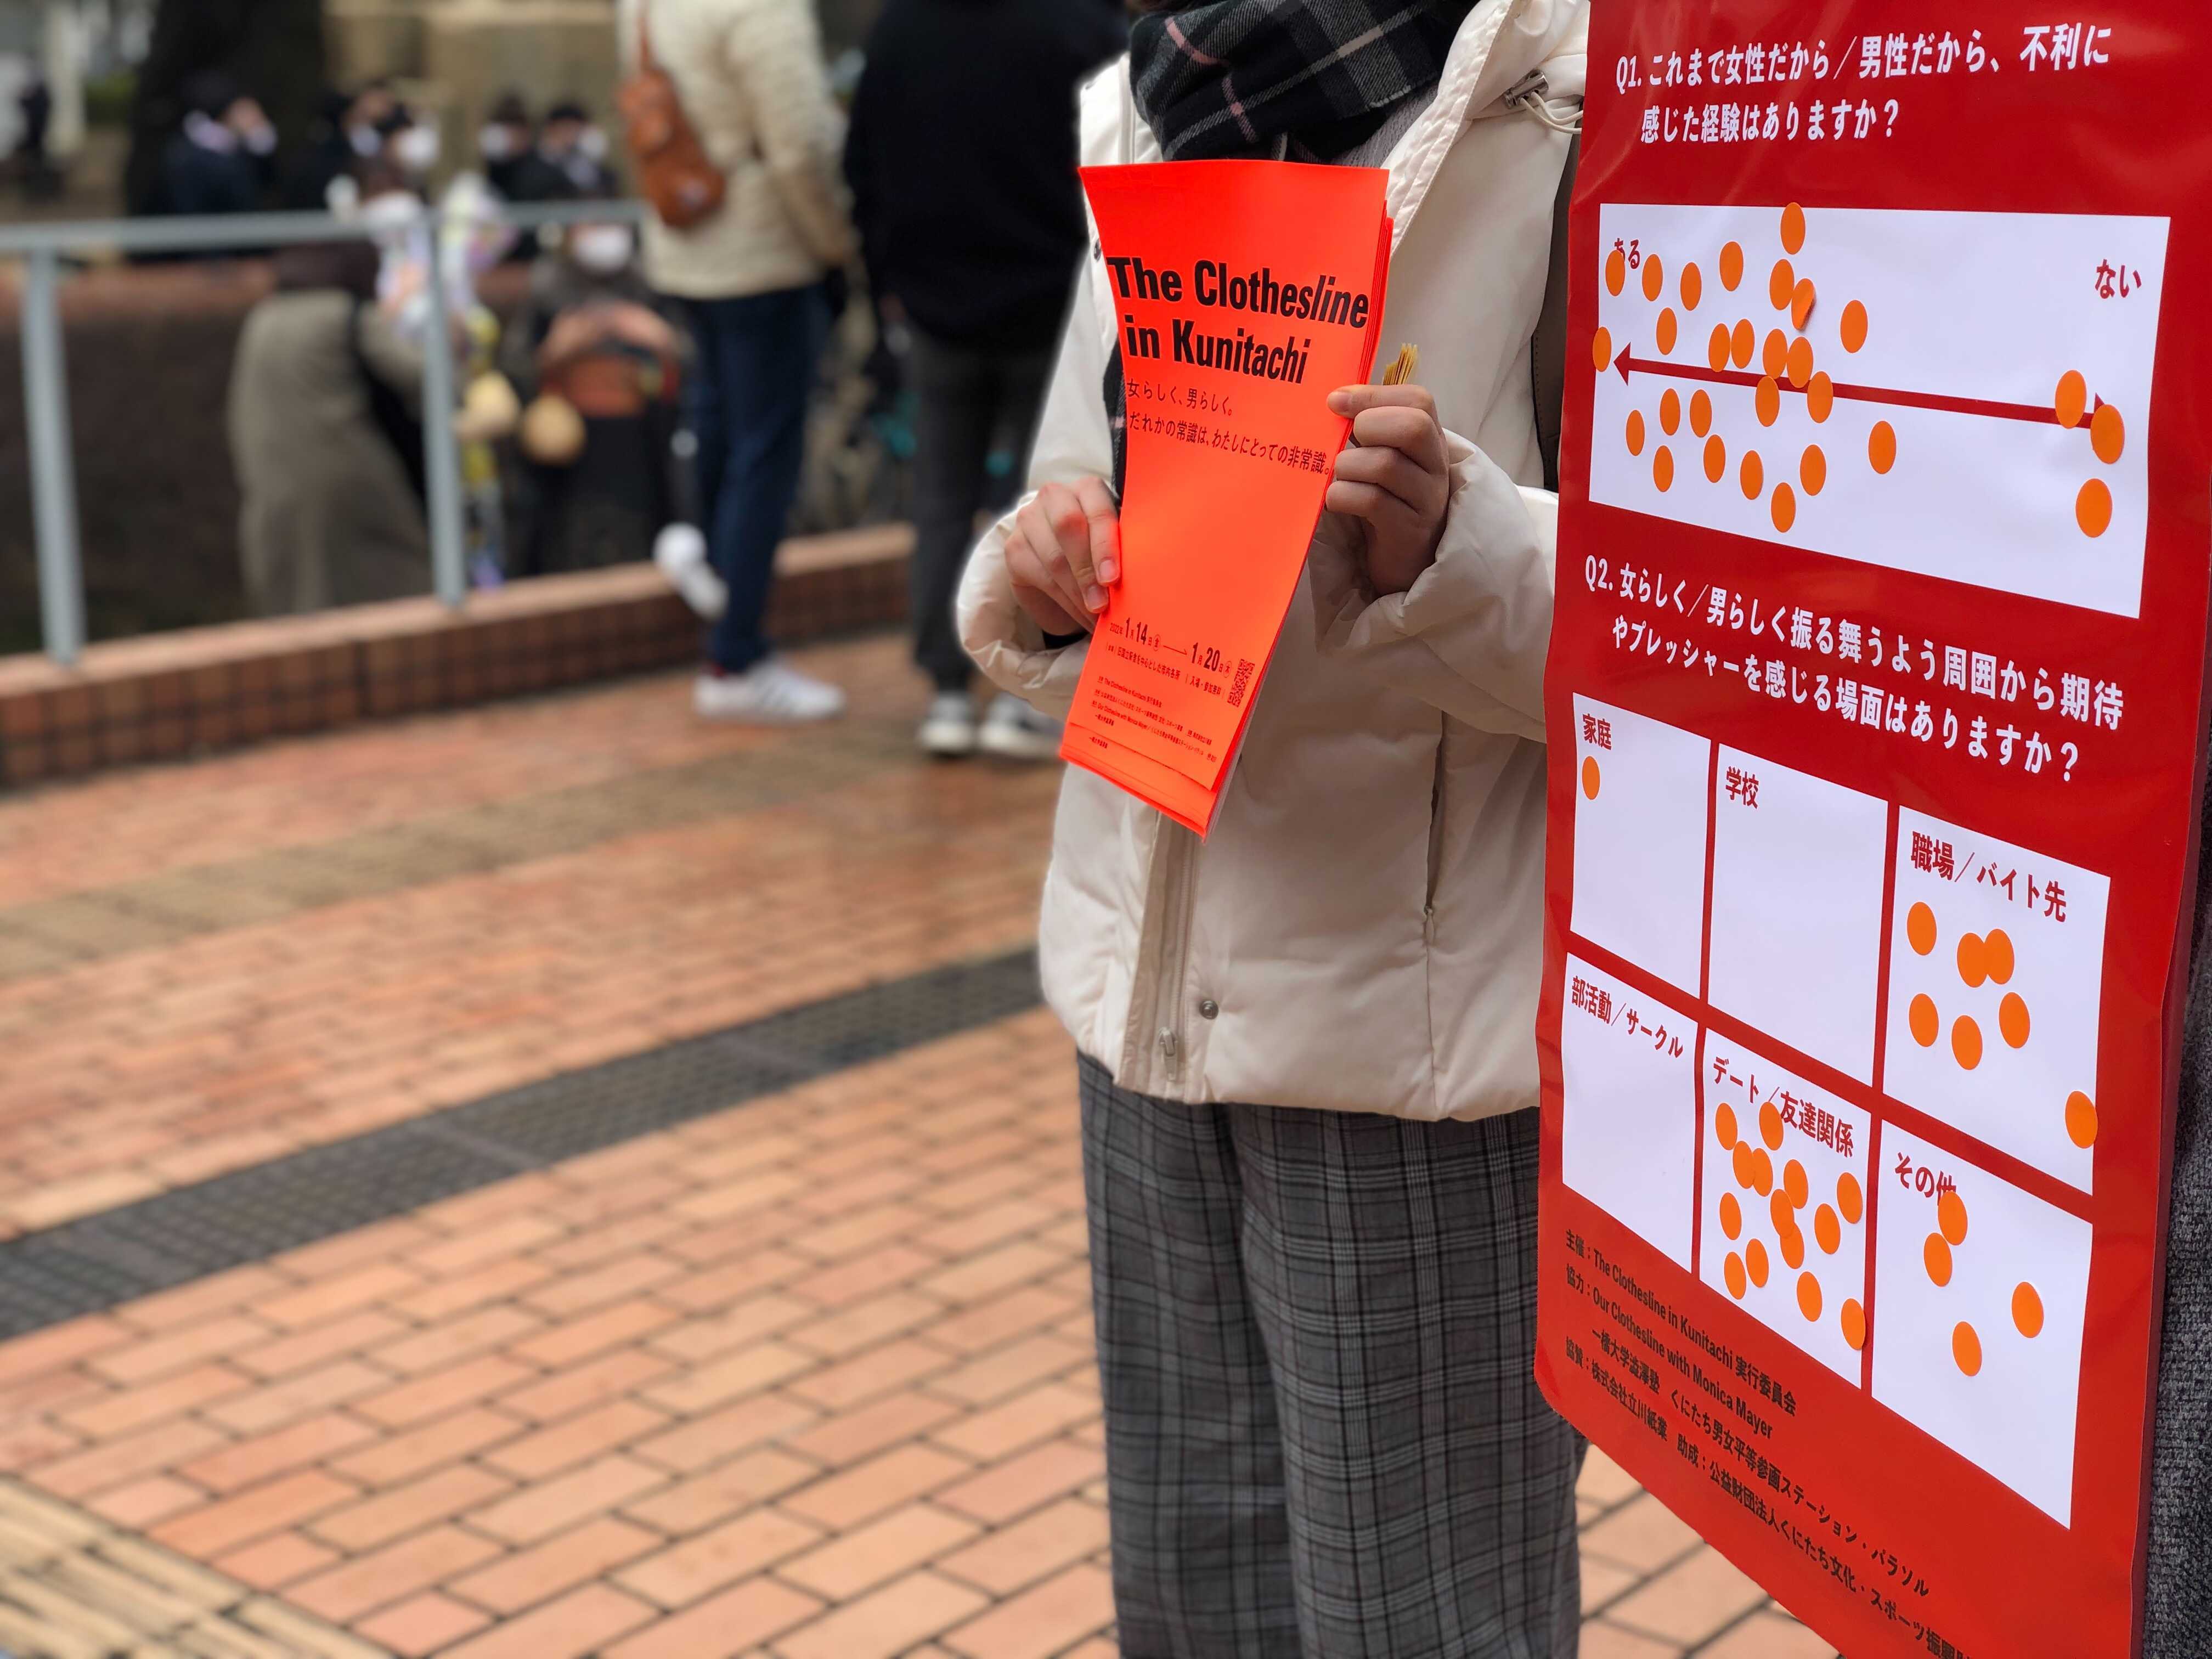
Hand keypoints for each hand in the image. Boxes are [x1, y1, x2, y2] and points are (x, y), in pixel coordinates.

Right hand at [1006, 477, 1119, 636]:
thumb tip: (1145, 580)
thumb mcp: (1114, 545)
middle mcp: (1055, 497)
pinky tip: (1079, 615)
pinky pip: (1039, 575)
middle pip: (1069, 527)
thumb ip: (1124, 550)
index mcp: (1088, 489)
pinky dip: (1063, 600)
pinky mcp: (1014, 546)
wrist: (1062, 567)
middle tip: (1102, 604)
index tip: (1112, 579)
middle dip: (1088, 570)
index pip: (1097, 510)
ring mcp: (1030, 519)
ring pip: (1054, 557)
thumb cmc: (1098, 553)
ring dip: (1077, 593)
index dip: (1105, 545)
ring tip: (1095, 618)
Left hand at [1325, 383, 1450, 595]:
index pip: (1418, 400)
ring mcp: (1426, 499)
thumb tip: (1333, 401)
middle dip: (1368, 425)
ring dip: (1348, 466)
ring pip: (1386, 464)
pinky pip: (1373, 501)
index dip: (1374, 395)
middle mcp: (1435, 466)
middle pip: (1413, 427)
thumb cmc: (1387, 502)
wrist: (1404, 563)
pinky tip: (1335, 499)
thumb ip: (1367, 431)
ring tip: (1337, 477)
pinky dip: (1343, 495)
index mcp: (1430, 440)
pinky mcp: (1409, 530)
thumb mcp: (1381, 459)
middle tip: (1344, 443)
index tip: (1335, 401)